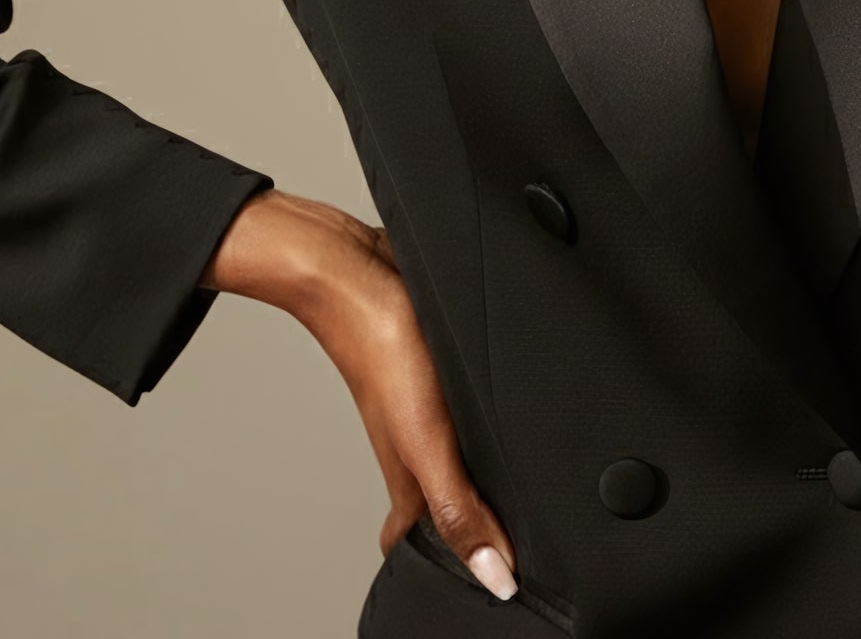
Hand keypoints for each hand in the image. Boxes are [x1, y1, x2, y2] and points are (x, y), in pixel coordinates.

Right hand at [201, 188, 519, 600]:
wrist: (351, 268)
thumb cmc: (382, 348)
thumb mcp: (427, 440)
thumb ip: (458, 506)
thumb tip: (495, 576)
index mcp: (412, 472)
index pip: (425, 539)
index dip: (452, 567)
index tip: (483, 590)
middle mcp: (415, 440)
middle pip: (440, 496)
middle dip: (470, 521)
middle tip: (506, 541)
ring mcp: (421, 400)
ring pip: (449, 449)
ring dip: (476, 468)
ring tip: (509, 483)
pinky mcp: (433, 360)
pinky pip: (457, 402)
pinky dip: (476, 416)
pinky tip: (496, 404)